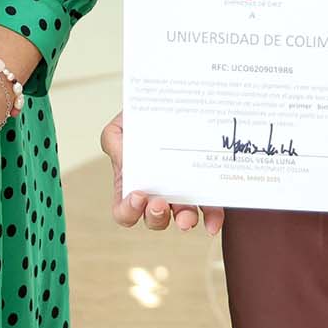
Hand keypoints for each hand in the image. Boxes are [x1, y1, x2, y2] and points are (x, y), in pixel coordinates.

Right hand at [100, 113, 222, 234]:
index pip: (126, 211)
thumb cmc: (143, 119)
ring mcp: (182, 193)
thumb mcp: (122, 125)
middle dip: (156, 217)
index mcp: (134, 184)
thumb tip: (124, 157)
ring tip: (187, 217)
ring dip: (184, 220)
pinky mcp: (206, 188)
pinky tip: (213, 222)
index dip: (129, 211)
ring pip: (182, 217)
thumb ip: (114, 141)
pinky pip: (210, 208)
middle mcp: (158, 193)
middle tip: (159, 204)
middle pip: (154, 219)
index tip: (137, 195)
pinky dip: (212, 217)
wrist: (173, 104)